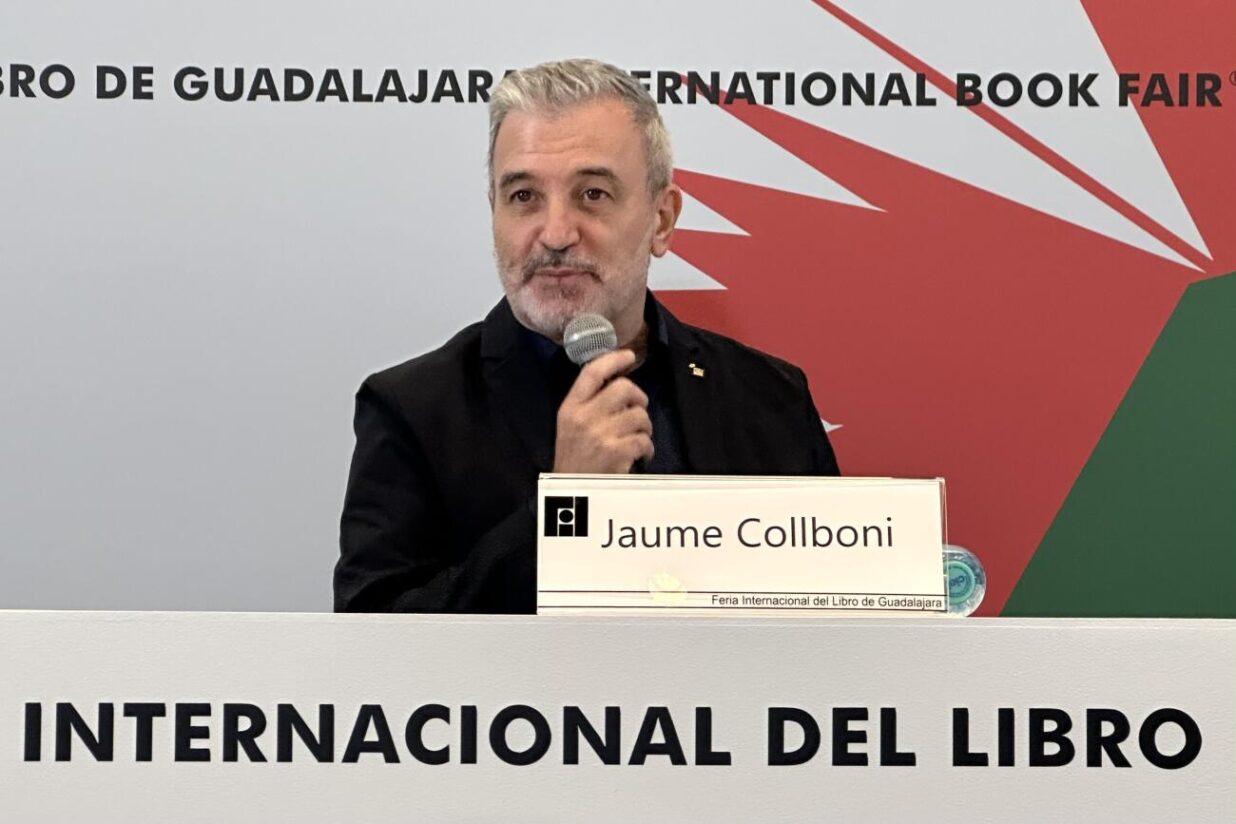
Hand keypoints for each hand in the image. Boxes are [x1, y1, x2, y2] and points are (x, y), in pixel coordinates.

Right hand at [552, 349, 653, 473]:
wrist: (571, 492)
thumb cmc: (573, 457)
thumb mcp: (570, 424)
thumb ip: (588, 404)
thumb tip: (621, 385)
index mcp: (570, 407)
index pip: (592, 372)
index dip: (613, 360)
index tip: (629, 356)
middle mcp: (584, 417)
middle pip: (624, 388)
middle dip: (638, 398)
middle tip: (638, 409)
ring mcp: (601, 434)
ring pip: (639, 415)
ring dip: (645, 426)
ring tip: (638, 437)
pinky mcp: (616, 452)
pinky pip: (644, 440)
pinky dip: (648, 448)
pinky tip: (641, 454)